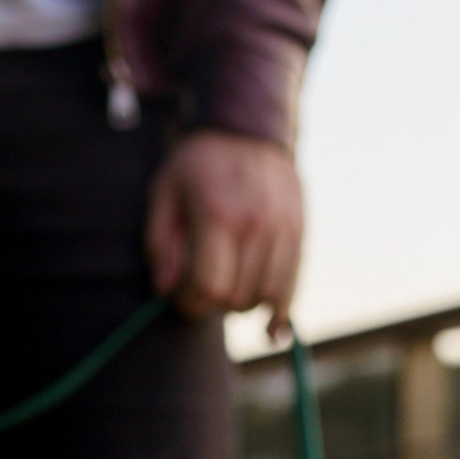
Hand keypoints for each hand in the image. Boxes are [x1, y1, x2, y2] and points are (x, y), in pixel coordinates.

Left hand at [144, 130, 304, 333]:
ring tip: (229, 288)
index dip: (191, 303)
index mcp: (218, 215)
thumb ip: (159, 243)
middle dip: (214, 304)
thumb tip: (166, 290)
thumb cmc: (198, 163)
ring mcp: (283, 230)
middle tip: (202, 288)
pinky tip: (272, 331)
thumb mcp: (164, 192)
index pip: (209, 287)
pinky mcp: (299, 233)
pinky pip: (293, 287)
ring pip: (267, 297)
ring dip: (244, 305)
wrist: (249, 127)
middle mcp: (256, 225)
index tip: (181, 298)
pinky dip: (280, 313)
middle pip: (238, 298)